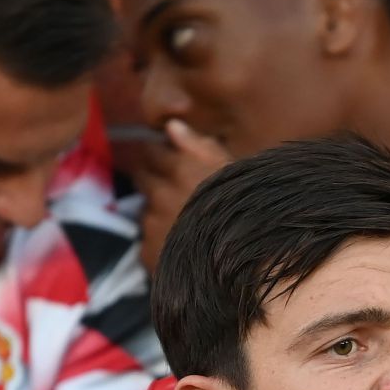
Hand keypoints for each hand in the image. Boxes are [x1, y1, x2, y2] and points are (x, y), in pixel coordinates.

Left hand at [132, 118, 233, 271]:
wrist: (247, 263)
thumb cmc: (245, 211)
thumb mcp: (232, 171)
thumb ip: (199, 145)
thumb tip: (171, 125)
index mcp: (181, 168)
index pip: (150, 151)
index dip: (160, 155)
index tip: (170, 162)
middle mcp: (160, 193)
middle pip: (143, 177)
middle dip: (155, 179)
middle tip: (177, 191)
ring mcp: (152, 223)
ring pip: (146, 209)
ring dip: (157, 211)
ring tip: (184, 222)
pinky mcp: (148, 251)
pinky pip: (146, 239)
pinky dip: (158, 239)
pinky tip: (181, 244)